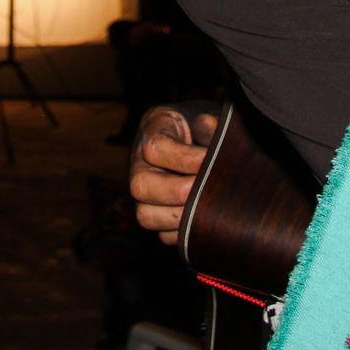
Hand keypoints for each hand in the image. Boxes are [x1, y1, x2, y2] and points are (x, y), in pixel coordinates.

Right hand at [129, 104, 218, 245]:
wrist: (207, 139)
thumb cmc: (208, 125)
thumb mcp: (208, 116)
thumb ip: (209, 124)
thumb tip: (209, 125)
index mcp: (153, 129)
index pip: (155, 149)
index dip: (184, 158)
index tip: (209, 159)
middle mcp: (140, 163)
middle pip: (140, 186)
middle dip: (177, 192)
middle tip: (205, 190)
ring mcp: (146, 192)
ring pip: (146, 215)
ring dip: (179, 217)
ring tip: (206, 208)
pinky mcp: (156, 214)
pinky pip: (162, 234)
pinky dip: (184, 232)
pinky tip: (203, 220)